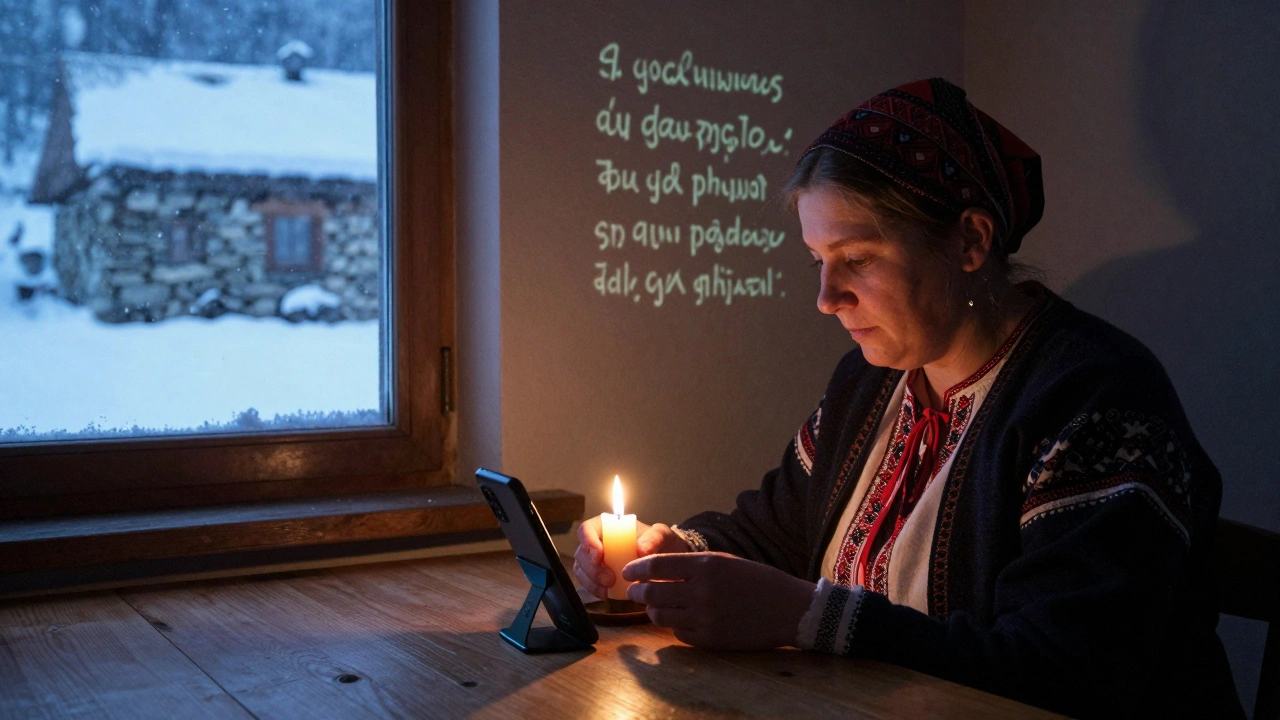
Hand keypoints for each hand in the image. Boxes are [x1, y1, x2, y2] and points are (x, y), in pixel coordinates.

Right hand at [573, 517, 691, 599]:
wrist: (667, 563)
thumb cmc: (662, 543)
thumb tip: (640, 551)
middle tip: (609, 580)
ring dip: (590, 581)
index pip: (587, 528)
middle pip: (581, 552)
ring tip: (607, 590)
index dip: (588, 542)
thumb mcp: (663, 536)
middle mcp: (598, 541)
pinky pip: (587, 582)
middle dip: (591, 568)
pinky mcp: (598, 576)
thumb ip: (654, 538)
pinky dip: (593, 589)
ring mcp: (596, 560)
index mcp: (609, 526)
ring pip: (580, 569)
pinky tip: (605, 595)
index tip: (599, 556)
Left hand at [623, 552, 815, 650]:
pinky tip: (680, 619)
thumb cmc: (757, 580)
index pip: (657, 565)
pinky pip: (678, 634)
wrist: (789, 609)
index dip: (637, 569)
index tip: (628, 572)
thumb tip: (656, 571)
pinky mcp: (710, 639)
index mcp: (706, 566)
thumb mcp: (724, 561)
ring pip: (661, 616)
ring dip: (653, 610)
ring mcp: (705, 617)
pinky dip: (675, 626)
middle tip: (634, 591)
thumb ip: (691, 566)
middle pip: (653, 592)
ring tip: (655, 606)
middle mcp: (702, 591)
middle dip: (638, 591)